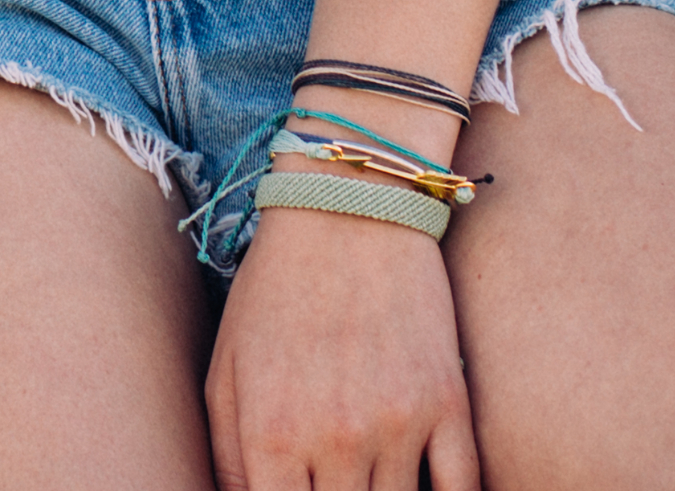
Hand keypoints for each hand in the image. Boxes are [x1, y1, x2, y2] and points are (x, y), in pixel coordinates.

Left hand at [206, 206, 477, 490]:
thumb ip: (230, 459)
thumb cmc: (275, 294)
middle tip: (332, 481)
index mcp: (270, 433)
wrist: (347, 211)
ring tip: (364, 478)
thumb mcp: (226, 372)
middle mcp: (334, 438)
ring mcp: (397, 424)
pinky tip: (424, 488)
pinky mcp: (448, 406)